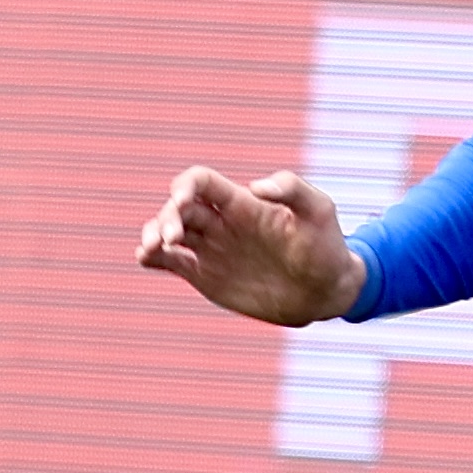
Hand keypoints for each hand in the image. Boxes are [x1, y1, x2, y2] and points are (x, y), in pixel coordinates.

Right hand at [136, 166, 365, 324]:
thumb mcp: (319, 211)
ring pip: (165, 233)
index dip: (185, 185)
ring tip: (154, 246)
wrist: (325, 291)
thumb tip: (257, 186)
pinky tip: (147, 257)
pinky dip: (151, 257)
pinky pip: (169, 261)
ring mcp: (211, 248)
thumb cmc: (326, 245)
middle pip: (178, 208)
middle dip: (167, 215)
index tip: (183, 200)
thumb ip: (294, 189)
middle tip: (173, 235)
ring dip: (152, 234)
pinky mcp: (205, 275)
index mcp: (242, 203)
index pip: (201, 182)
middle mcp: (221, 222)